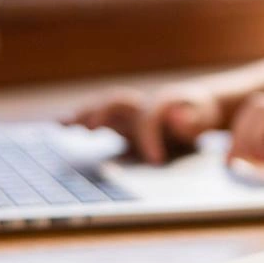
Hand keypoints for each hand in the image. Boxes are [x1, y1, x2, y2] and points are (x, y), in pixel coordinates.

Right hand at [63, 85, 221, 164]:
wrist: (197, 107)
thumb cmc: (201, 114)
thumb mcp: (204, 119)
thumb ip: (193, 120)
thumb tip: (178, 116)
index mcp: (163, 103)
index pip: (151, 118)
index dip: (151, 138)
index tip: (156, 161)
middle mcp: (142, 104)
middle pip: (119, 102)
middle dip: (104, 114)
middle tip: (90, 129)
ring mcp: (129, 113)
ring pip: (103, 108)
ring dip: (84, 114)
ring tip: (61, 123)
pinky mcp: (120, 123)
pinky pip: (97, 118)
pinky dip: (78, 120)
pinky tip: (59, 124)